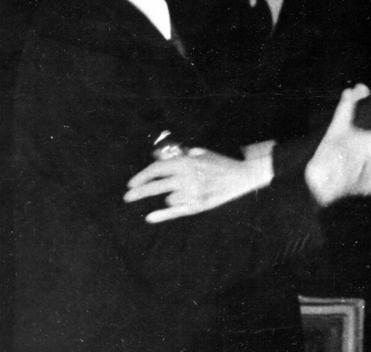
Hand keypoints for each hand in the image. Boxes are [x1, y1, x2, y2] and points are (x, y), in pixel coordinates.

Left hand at [124, 149, 273, 222]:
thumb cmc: (218, 163)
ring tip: (186, 192)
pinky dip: (162, 215)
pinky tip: (150, 217)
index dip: (141, 176)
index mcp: (186, 162)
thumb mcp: (198, 153)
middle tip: (127, 197)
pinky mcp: (199, 205)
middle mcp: (187, 177)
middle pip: (156, 186)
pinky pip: (176, 211)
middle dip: (139, 192)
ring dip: (170, 197)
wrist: (243, 175)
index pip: (157, 169)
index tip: (130, 183)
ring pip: (169, 198)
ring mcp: (193, 192)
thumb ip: (176, 154)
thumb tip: (155, 155)